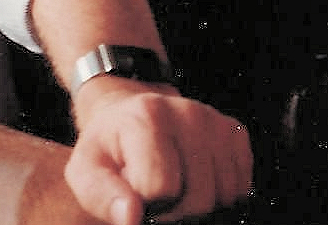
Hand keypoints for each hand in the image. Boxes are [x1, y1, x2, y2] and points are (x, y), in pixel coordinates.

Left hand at [64, 77, 251, 223]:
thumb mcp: (87, 171)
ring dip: (198, 203)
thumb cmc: (108, 148)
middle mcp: (186, 112)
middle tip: (153, 192)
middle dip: (175, 209)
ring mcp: (214, 121)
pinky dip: (219, 194)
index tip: (134, 191)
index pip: (161, 188)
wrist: (126, 118)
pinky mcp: (234, 132)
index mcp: (146, 117)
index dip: (147, 203)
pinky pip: (241, 188)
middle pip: (198, 199)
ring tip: (172, 183)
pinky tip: (193, 178)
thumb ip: (102, 195)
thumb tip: (131, 216)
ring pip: (224, 197)